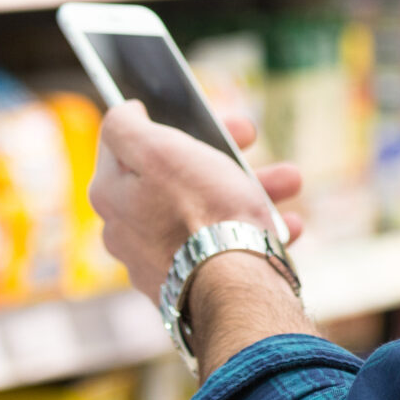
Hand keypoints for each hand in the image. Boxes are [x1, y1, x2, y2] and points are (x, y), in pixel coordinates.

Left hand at [91, 103, 304, 300]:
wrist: (236, 287)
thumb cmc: (202, 213)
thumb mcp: (159, 149)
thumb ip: (126, 126)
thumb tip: (123, 112)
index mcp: (111, 195)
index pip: (130, 143)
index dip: (171, 120)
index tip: (204, 115)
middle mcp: (127, 231)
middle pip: (175, 176)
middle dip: (221, 154)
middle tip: (252, 139)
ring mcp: (158, 261)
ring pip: (205, 211)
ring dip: (250, 189)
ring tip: (289, 182)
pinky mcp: (191, 285)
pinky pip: (223, 248)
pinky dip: (254, 231)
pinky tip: (286, 225)